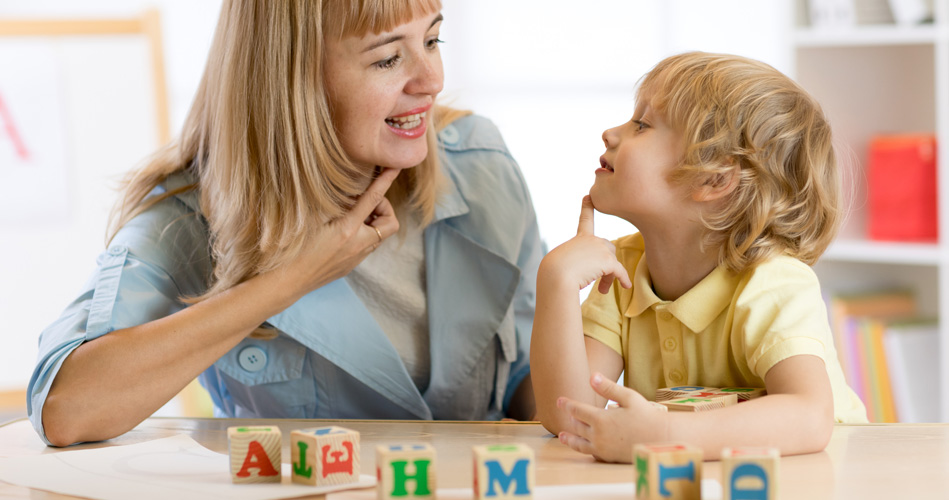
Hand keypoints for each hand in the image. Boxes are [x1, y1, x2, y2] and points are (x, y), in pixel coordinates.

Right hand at [285, 167, 400, 293]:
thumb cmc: (292, 247)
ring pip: (380, 235)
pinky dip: (363, 234)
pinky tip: (344, 231)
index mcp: (347, 229)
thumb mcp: (309, 217)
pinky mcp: (352, 266)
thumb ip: (329, 202)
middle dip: (384, 209)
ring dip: (373, 222)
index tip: (396, 168)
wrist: (287, 281)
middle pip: (391, 223)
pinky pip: (368, 246)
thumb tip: (343, 189)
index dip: (386, 180)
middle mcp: (358, 245)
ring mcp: (357, 258)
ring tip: (352, 216)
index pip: (373, 199)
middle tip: (365, 204)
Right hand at [540, 196, 630, 293]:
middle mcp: (591, 239)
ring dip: (609, 277)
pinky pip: (620, 271)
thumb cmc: (555, 273)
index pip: (585, 220)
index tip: (588, 196)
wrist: (556, 275)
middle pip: (607, 249)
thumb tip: (591, 272)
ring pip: (613, 263)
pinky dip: (623, 279)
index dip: (587, 208)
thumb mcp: (565, 263)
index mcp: (580, 239)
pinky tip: (626, 286)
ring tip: (600, 290)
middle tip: (599, 286)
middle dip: (606, 265)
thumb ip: (579, 262)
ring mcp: (600, 248)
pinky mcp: (608, 260)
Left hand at [556, 372, 666, 462]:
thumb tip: (591, 376)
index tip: (559, 401)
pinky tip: (585, 447)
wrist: (661, 439)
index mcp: (600, 419)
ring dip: (570, 439)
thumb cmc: (646, 415)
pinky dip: (585, 449)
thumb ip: (608, 388)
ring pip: (580, 444)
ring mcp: (602, 448)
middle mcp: (598, 435)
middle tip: (566, 414)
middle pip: (577, 427)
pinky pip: (592, 454)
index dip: (567, 405)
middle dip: (570, 420)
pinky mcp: (609, 458)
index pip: (577, 410)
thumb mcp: (628, 397)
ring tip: (562, 436)